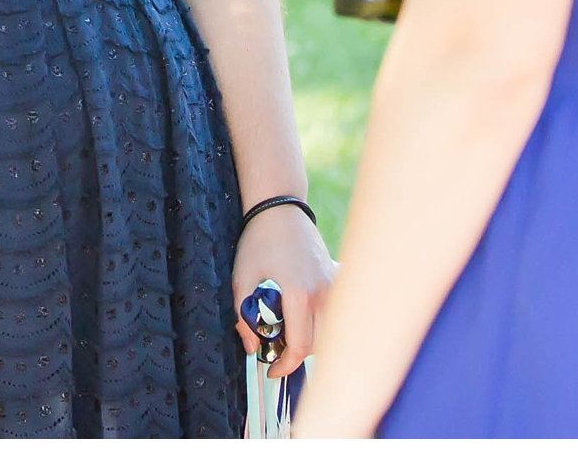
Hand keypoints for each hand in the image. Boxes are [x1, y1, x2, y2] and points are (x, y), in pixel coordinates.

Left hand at [233, 203, 337, 374]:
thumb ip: (243, 317)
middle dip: (295, 353)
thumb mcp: (241, 278)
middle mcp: (323, 293)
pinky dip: (323, 320)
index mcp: (299, 296)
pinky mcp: (336, 277)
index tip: (270, 370)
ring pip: (329, 330)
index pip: (300, 347)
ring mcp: (333, 285)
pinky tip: (304, 313)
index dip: (285, 365)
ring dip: (310, 339)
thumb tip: (252, 348)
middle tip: (273, 349)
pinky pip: (335, 310)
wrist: (280, 208)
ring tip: (287, 331)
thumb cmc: (258, 241)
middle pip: (317, 343)